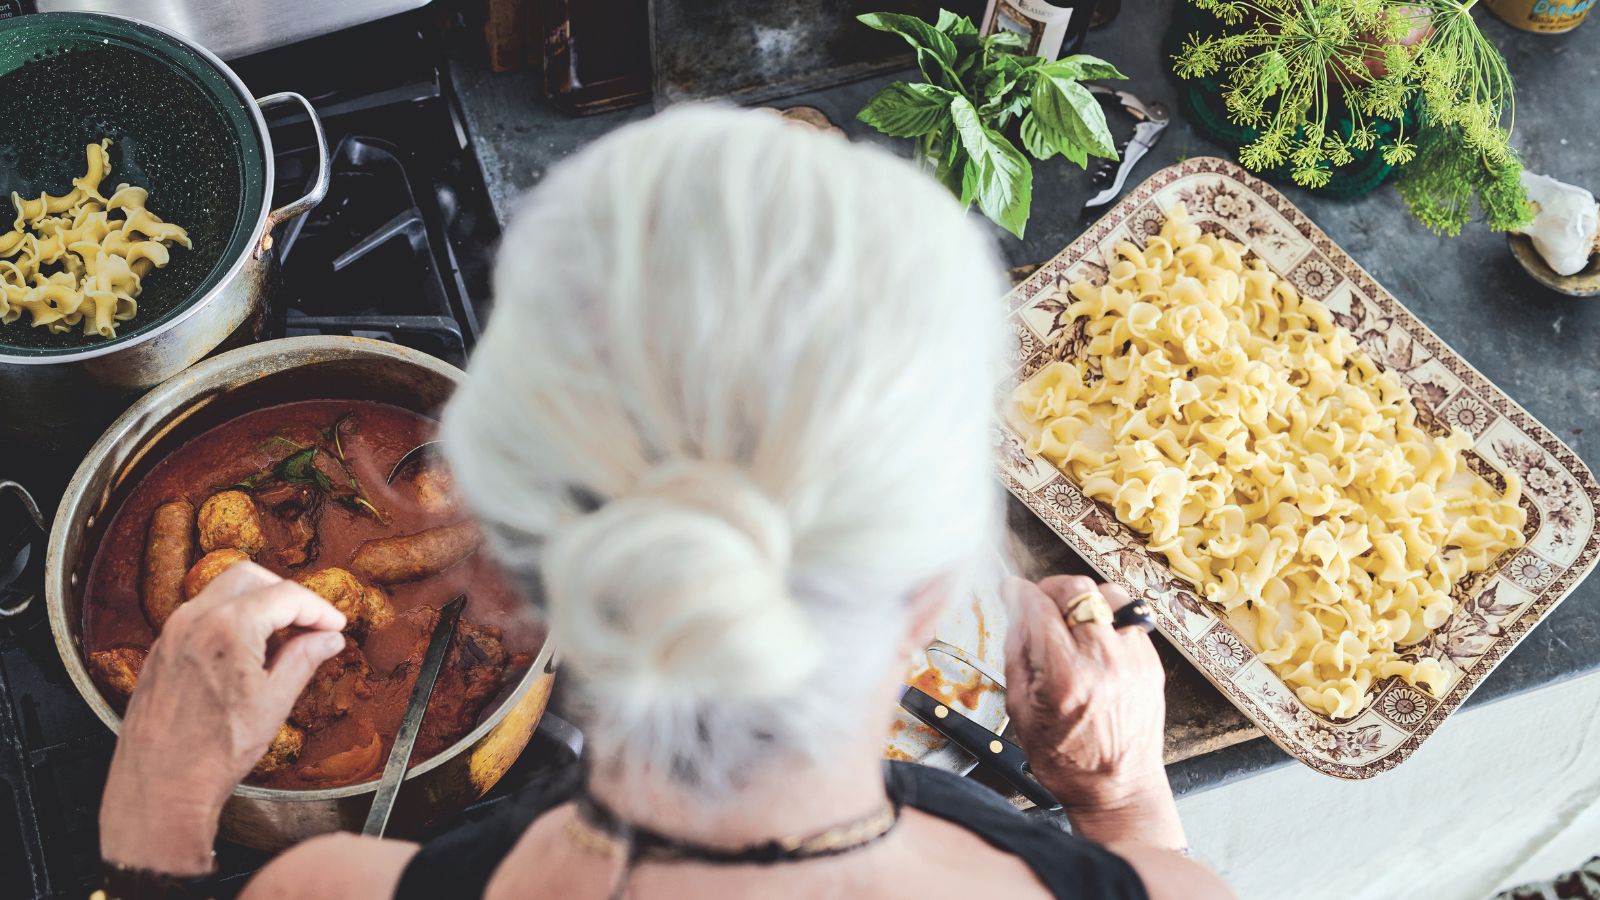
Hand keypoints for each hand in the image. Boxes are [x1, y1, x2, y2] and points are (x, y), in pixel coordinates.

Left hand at [100, 562, 345, 873]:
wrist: (159, 786)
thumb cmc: (213, 752)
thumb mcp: (273, 704)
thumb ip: (304, 660)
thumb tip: (328, 639)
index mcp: (228, 629)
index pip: (286, 596)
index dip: (319, 608)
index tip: (335, 625)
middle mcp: (194, 620)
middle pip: (251, 578)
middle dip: (286, 594)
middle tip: (310, 623)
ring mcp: (172, 633)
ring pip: (222, 592)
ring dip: (257, 604)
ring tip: (281, 640)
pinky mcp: (160, 650)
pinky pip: (201, 614)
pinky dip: (230, 619)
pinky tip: (247, 653)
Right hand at [1003, 574, 1183, 848]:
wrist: (1118, 789)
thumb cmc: (1067, 760)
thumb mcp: (1021, 710)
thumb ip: (1017, 654)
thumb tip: (1015, 614)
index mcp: (1065, 676)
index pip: (1038, 608)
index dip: (1018, 591)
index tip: (1010, 588)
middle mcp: (1103, 662)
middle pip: (1077, 590)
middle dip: (1050, 587)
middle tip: (1039, 600)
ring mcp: (1133, 660)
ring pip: (1109, 594)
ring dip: (1084, 598)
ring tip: (1071, 616)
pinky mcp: (1151, 663)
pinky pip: (1129, 618)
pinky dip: (1107, 619)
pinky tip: (1094, 639)